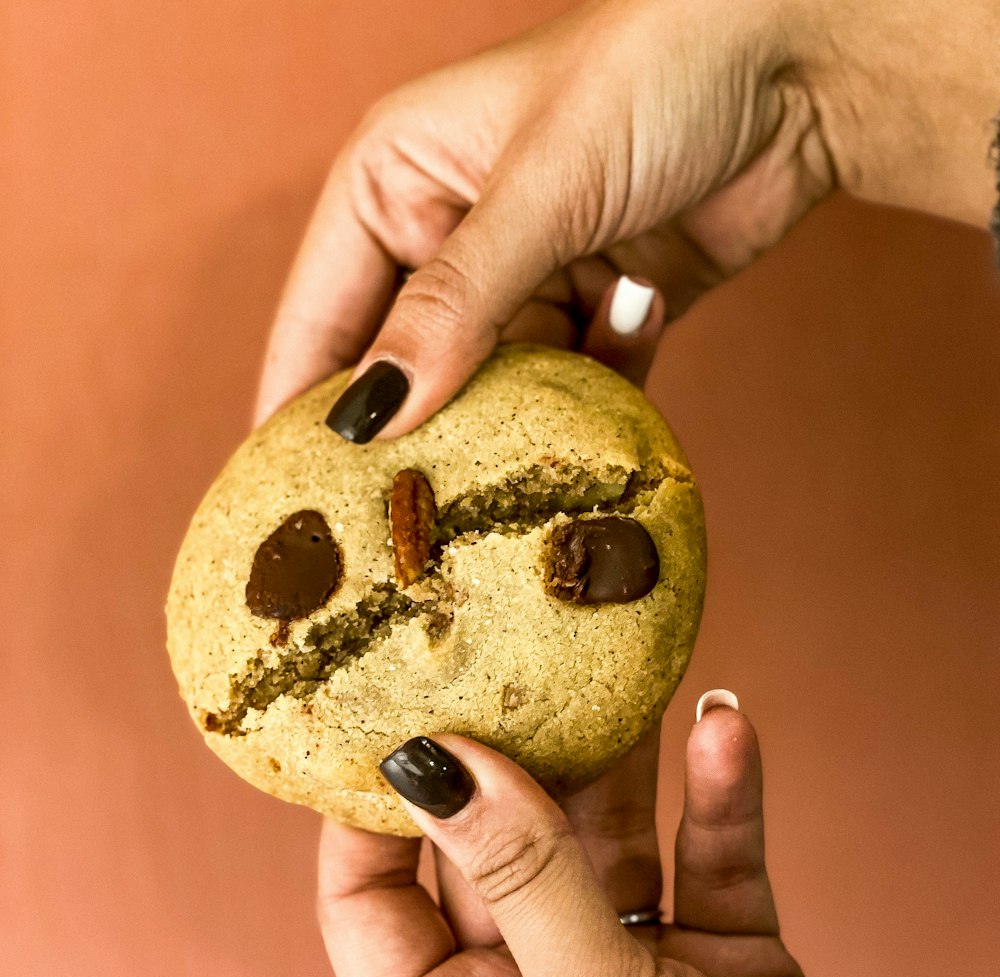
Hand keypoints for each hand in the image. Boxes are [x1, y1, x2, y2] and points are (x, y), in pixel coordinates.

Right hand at [256, 0, 997, 434]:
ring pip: (495, 389)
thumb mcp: (537, 190)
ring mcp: (524, 277)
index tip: (282, 499)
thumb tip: (371, 412)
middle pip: (406, 368)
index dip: (298, 408)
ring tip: (522, 465)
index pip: (321, 315)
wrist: (801, 63)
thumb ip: (452, 306)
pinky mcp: (594, 309)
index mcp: (394, 182)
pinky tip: (628, 339)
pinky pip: (573, 382)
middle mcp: (447, 235)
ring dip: (521, 420)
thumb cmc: (652, 73)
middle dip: (417, 435)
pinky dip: (599, 382)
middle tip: (403, 525)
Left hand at [317, 700, 961, 976]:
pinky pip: (709, 859)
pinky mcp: (721, 961)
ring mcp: (627, 975)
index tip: (387, 707)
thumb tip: (438, 765)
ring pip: (604, 842)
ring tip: (616, 672)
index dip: (368, 808)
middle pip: (496, 850)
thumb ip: (527, 881)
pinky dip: (718, 797)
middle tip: (514, 657)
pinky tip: (722, 726)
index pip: (370, 905)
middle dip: (511, 757)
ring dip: (619, 761)